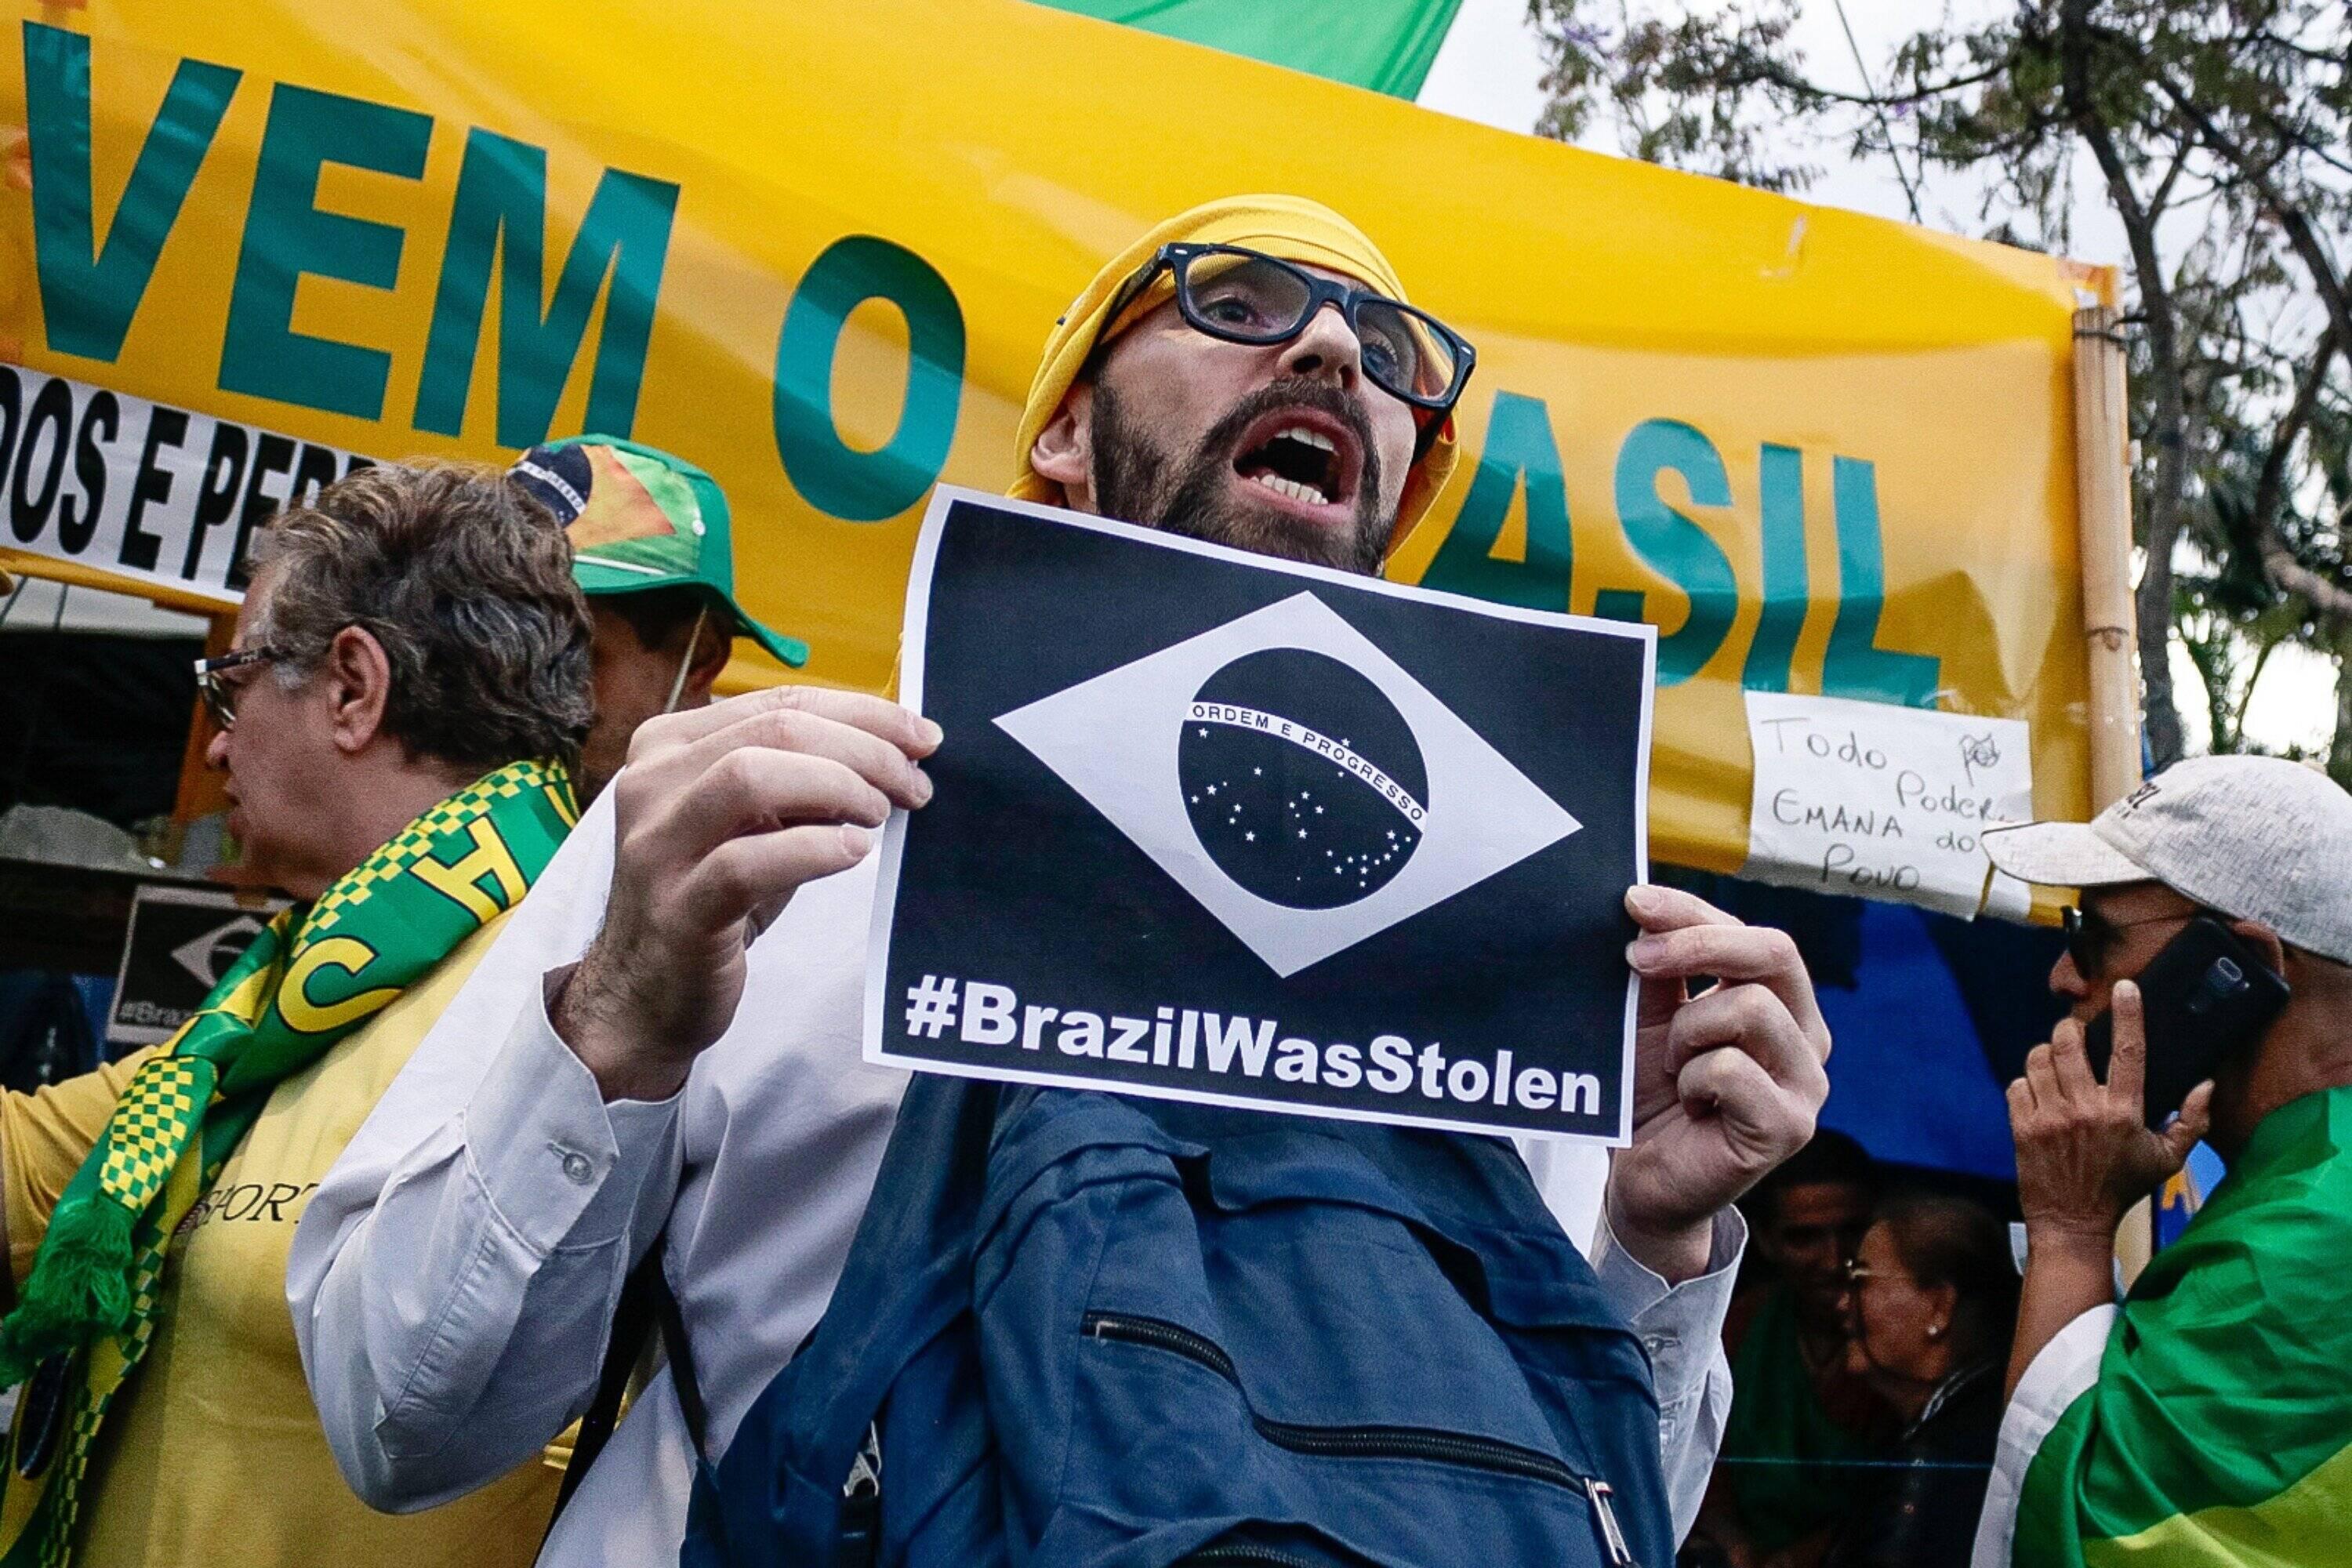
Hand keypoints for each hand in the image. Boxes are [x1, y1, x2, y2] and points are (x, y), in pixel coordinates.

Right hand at [553, 686, 938, 1100]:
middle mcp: (652, 783)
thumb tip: (896, 748)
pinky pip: (747, 863)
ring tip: (879, 815)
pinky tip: (853, 852)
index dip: (862, 712)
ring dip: (837, 786)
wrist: (646, 993)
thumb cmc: (713, 896)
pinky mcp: (676, 908)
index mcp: (670, 745)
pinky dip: (813, 849)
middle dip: (863, 748)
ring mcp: (656, 846)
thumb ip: (800, 777)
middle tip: (914, 784)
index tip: (921, 736)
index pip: (780, 702)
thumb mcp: (754, 822)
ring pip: (751, 777)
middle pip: (775, 730)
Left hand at [1609, 886, 1831, 1281]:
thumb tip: (1643, 905)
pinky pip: (1731, 1069)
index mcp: (1784, 1004)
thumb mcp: (1654, 1017)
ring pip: (1751, 1008)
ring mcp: (1806, 1085)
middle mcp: (1807, 1039)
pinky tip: (1689, 1104)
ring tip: (1673, 1067)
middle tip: (1635, 960)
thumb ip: (1662, 967)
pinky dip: (1693, 1079)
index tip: (1632, 902)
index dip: (1692, 912)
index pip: (1754, 935)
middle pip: (1775, 953)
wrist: (1643, 1180)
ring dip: (1689, 1031)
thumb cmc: (1653, 1094)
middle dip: (1697, 946)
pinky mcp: (1788, 1127)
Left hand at [2009, 981, 2210, 1249]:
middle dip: (2069, 1030)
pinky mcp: (2022, 1127)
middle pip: (2068, 1043)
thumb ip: (2192, 1121)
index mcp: (2124, 1113)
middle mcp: (2085, 1109)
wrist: (2073, 1222)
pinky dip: (2026, 1082)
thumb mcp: (2167, 1160)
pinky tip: (2039, 1093)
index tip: (2126, 988)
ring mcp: (2049, 1118)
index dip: (2128, 1015)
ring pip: (2038, 1058)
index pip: (2129, 1052)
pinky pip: (2017, 1084)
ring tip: (2056, 1064)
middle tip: (2074, 1035)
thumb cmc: (2122, 1189)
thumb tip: (2206, 1084)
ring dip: (2046, 1054)